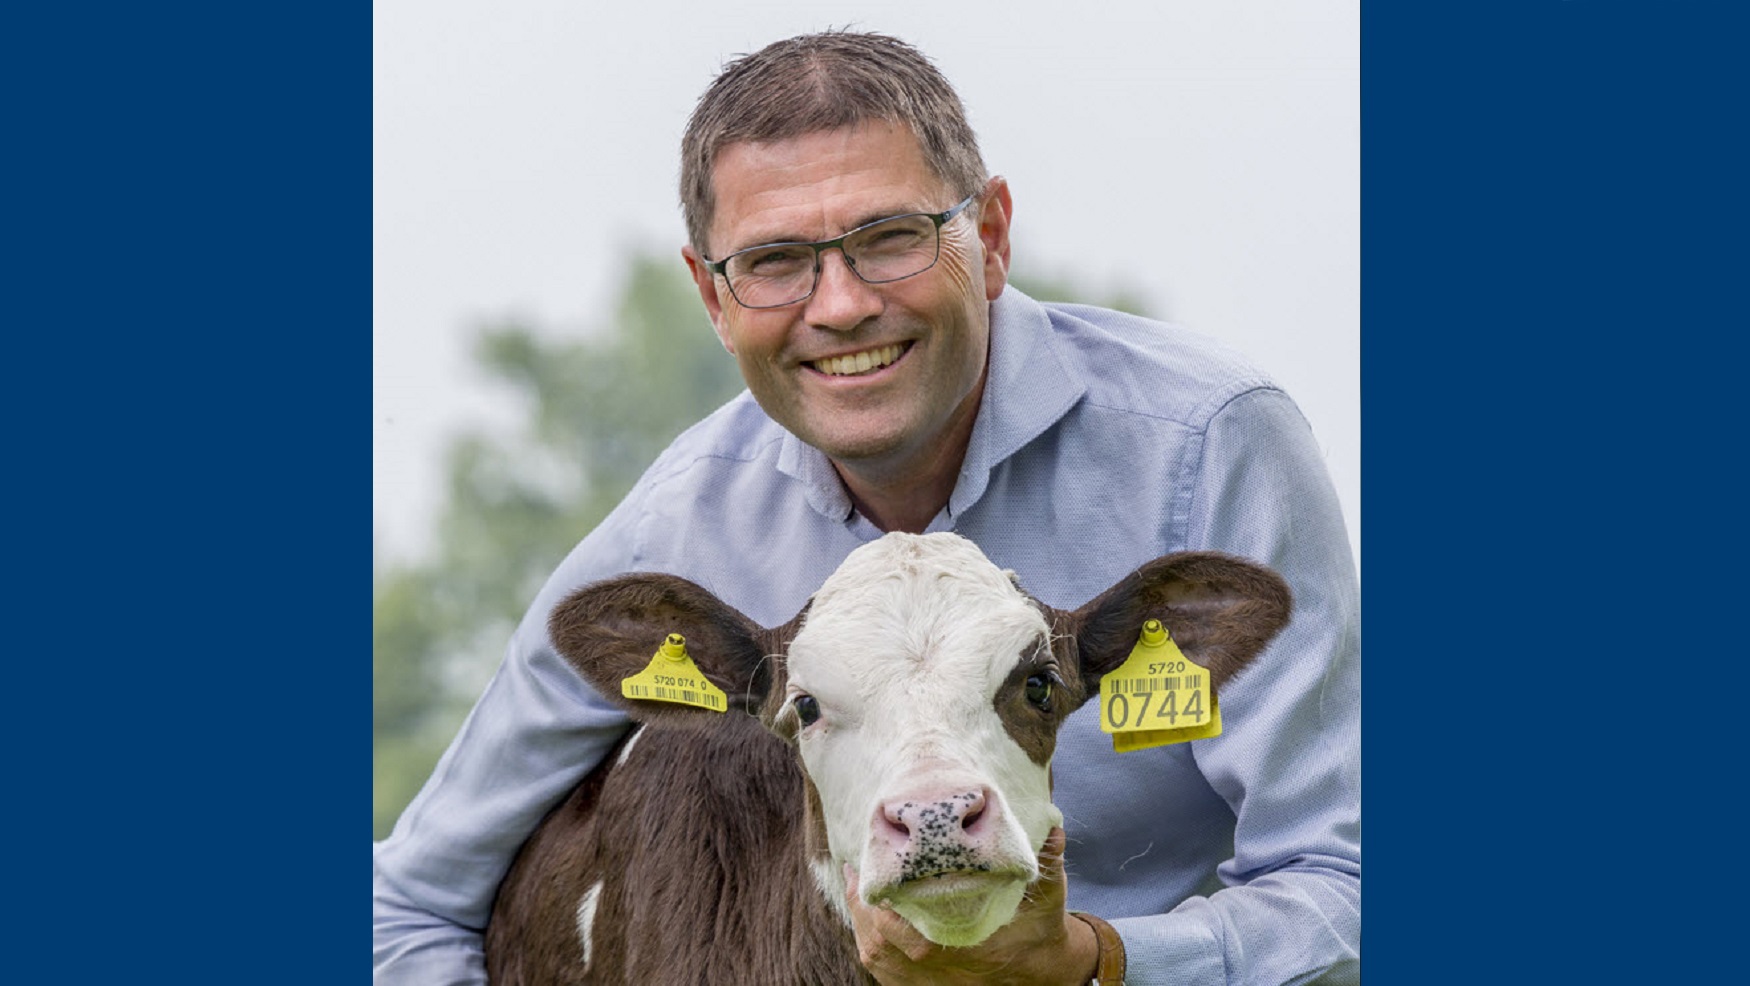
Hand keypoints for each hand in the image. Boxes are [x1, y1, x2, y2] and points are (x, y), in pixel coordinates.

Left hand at [844, 827, 1098, 985]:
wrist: (1043, 975)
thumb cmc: (1041, 931)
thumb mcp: (1050, 896)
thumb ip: (1049, 861)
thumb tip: (1054, 828)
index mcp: (959, 944)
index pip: (903, 923)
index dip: (880, 896)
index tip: (870, 865)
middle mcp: (935, 967)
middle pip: (878, 935)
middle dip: (862, 902)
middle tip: (854, 869)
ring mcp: (925, 982)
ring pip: (875, 953)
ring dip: (861, 921)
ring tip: (854, 888)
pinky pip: (882, 970)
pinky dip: (870, 944)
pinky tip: (866, 921)